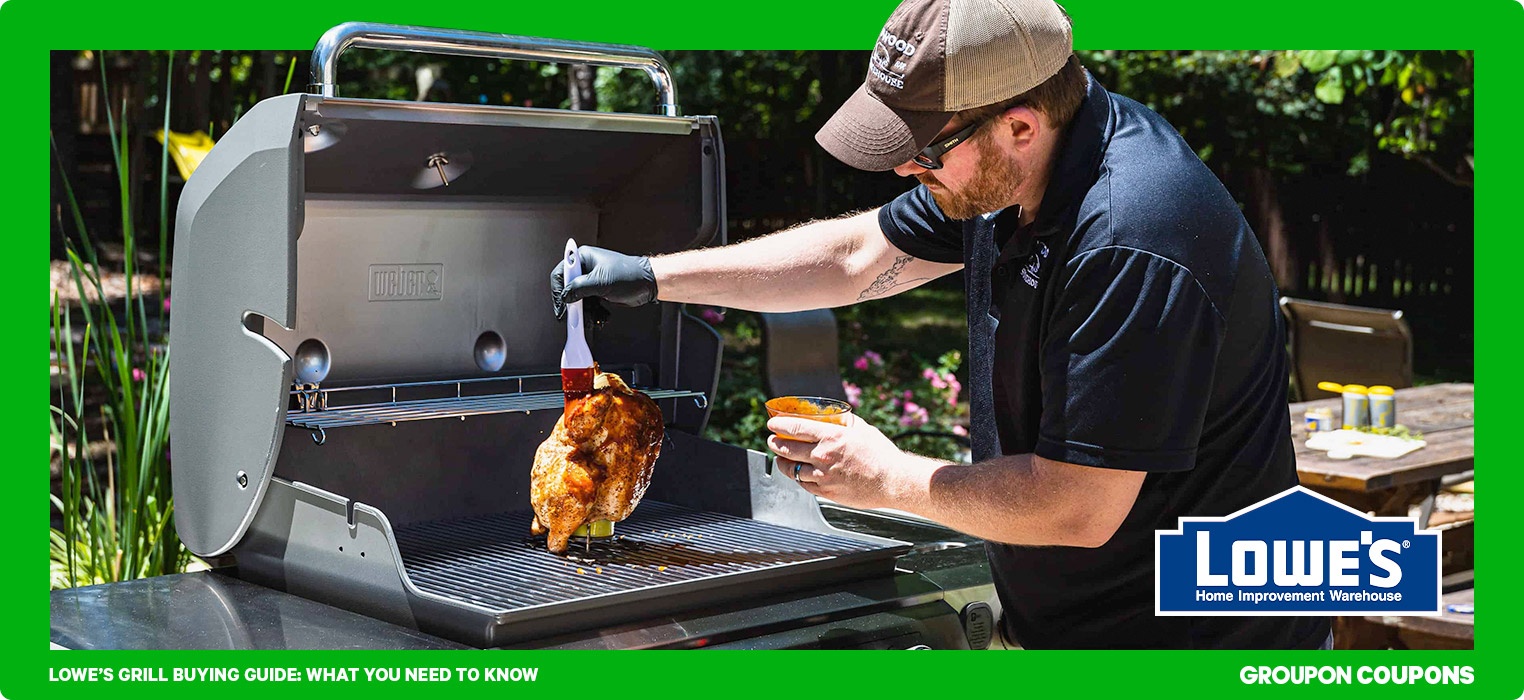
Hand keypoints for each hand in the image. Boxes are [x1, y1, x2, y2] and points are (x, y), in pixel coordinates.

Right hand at [550, 246, 657, 319]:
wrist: (647, 284)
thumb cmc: (629, 275)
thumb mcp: (600, 282)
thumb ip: (579, 288)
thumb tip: (565, 296)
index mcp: (583, 258)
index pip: (561, 273)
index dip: (558, 291)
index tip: (561, 306)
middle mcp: (586, 268)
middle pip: (568, 288)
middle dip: (572, 305)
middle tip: (573, 318)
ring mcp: (592, 280)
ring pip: (578, 300)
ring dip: (584, 312)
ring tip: (592, 319)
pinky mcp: (598, 291)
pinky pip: (588, 304)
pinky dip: (592, 313)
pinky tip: (600, 317)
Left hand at [766, 414, 918, 509]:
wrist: (893, 482)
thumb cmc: (881, 455)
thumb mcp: (862, 429)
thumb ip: (844, 422)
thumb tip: (833, 417)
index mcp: (832, 437)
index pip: (795, 428)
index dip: (779, 425)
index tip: (772, 424)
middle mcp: (823, 456)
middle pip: (787, 448)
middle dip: (775, 443)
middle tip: (772, 440)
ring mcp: (823, 476)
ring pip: (790, 468)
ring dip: (782, 461)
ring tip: (781, 457)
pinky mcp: (825, 492)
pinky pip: (802, 483)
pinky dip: (796, 476)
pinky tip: (797, 472)